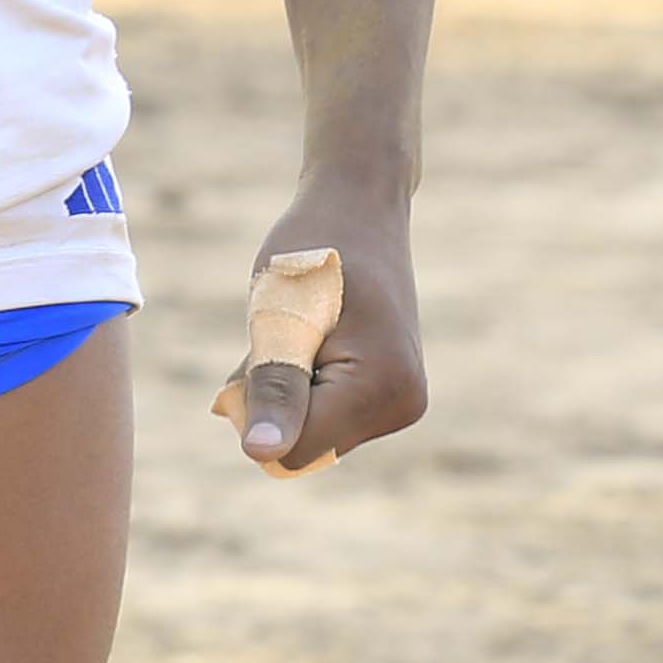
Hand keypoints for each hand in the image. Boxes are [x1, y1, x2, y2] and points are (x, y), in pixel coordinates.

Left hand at [234, 186, 424, 470]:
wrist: (358, 206)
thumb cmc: (314, 250)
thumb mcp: (281, 317)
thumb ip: (274, 390)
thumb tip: (260, 455)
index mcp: (383, 389)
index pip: (295, 450)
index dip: (259, 408)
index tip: (267, 343)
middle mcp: (403, 405)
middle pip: (304, 446)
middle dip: (274, 399)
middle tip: (282, 329)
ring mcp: (400, 401)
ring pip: (311, 431)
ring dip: (286, 389)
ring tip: (300, 327)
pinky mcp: (389, 392)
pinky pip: (326, 414)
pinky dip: (302, 383)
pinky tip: (313, 335)